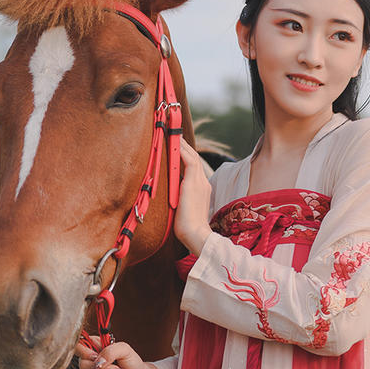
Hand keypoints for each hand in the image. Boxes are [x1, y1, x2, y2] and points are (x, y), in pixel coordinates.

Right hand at [75, 337, 164, 368]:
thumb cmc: (131, 362)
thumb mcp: (124, 349)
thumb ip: (110, 351)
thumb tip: (97, 363)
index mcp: (94, 346)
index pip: (78, 347)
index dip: (85, 353)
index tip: (97, 356)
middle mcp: (88, 360)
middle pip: (84, 366)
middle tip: (117, 368)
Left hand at [175, 138, 212, 253]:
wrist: (196, 236)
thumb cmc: (187, 229)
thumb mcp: (181, 211)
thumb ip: (178, 200)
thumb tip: (167, 197)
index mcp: (202, 190)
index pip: (194, 168)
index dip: (186, 156)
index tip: (177, 148)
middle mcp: (203, 183)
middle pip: (194, 159)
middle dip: (184, 146)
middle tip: (174, 134)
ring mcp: (200, 182)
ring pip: (192, 157)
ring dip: (182, 144)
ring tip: (173, 132)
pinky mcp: (194, 183)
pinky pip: (189, 160)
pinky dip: (182, 150)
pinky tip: (174, 142)